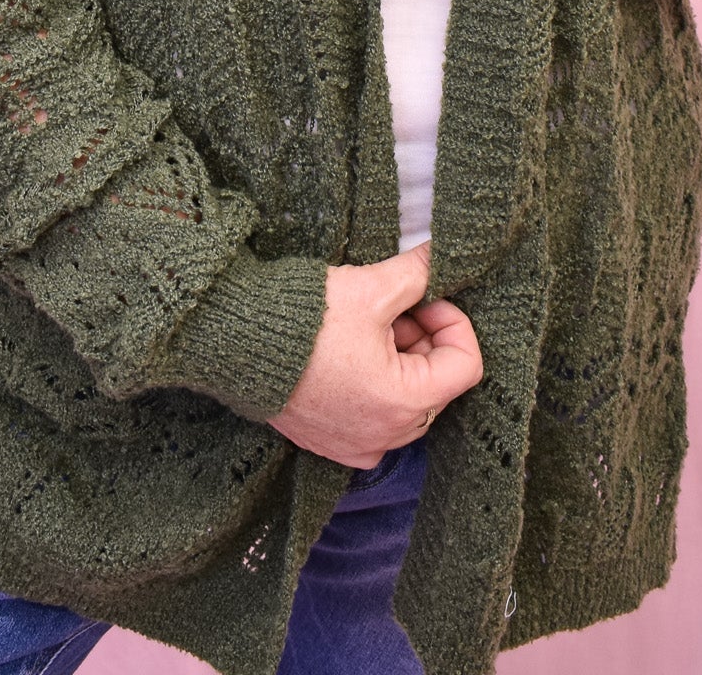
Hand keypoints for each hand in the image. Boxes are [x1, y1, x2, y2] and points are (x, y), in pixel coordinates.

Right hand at [266, 241, 483, 467]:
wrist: (236, 342)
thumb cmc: (306, 320)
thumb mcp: (371, 288)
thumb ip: (417, 274)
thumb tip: (441, 256)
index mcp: (404, 403)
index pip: (466, 365)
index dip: (452, 321)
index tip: (423, 297)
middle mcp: (387, 437)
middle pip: (435, 383)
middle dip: (422, 338)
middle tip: (392, 306)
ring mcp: (358, 445)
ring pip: (405, 399)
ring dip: (398, 359)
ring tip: (365, 325)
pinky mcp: (333, 443)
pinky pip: (374, 415)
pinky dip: (373, 383)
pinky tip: (346, 351)